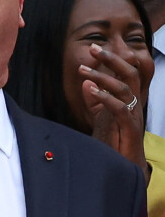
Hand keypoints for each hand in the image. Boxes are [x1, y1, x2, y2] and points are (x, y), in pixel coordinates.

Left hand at [79, 43, 147, 180]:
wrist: (125, 168)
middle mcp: (134, 104)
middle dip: (112, 58)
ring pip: (125, 87)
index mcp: (127, 99)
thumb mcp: (101, 117)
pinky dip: (105, 97)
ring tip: (83, 70)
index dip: (115, 58)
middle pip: (131, 73)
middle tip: (94, 49)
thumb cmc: (114, 142)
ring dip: (103, 76)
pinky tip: (92, 90)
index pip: (127, 72)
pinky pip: (120, 108)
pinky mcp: (130, 129)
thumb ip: (95, 101)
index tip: (95, 48)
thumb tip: (86, 84)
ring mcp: (134, 115)